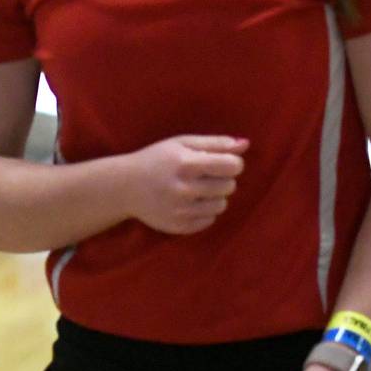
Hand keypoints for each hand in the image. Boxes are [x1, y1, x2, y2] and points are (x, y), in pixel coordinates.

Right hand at [123, 135, 248, 234]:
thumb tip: (245, 144)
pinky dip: (205, 211)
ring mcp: (181, 211)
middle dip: (223, 179)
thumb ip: (215, 143)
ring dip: (216, 196)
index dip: (233, 163)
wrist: (125, 187)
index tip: (223, 161)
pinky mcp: (180, 227)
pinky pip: (210, 220)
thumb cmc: (157, 159)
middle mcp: (184, 190)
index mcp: (186, 164)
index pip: (231, 166)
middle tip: (206, 175)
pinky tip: (191, 202)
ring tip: (199, 189)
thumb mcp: (182, 143)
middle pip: (229, 186)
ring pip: (222, 205)